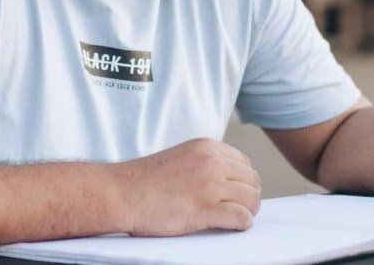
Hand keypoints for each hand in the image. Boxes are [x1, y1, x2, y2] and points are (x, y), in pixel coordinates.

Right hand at [116, 138, 260, 235]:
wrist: (121, 193)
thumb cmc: (145, 181)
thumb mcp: (181, 156)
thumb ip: (204, 162)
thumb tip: (227, 180)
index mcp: (207, 147)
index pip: (244, 163)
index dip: (244, 180)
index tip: (238, 192)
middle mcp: (213, 162)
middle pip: (252, 180)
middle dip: (250, 195)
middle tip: (242, 207)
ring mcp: (210, 185)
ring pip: (251, 198)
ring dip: (249, 210)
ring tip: (240, 218)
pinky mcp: (206, 209)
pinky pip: (241, 217)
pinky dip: (243, 223)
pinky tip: (235, 226)